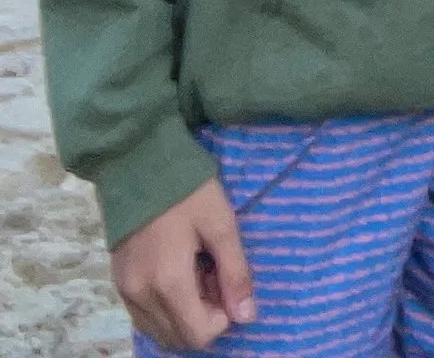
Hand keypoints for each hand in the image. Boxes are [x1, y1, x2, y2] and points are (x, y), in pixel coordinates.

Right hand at [112, 179, 255, 351]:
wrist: (139, 164)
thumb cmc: (187, 191)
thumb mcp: (221, 224)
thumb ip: (235, 273)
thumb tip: (247, 316)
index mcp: (168, 282)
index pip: (197, 335)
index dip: (222, 319)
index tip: (227, 284)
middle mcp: (141, 296)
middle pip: (178, 338)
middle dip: (203, 317)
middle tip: (214, 277)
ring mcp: (125, 292)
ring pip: (160, 331)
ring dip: (184, 316)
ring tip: (197, 274)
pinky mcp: (118, 284)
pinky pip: (144, 317)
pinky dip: (165, 309)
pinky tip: (177, 276)